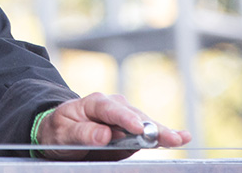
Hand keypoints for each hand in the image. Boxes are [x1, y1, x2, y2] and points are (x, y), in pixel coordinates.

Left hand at [34, 92, 191, 160]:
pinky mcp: (132, 129)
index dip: (126, 119)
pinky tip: (182, 137)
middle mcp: (113, 106)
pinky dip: (163, 135)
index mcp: (94, 102)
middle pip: (135, 116)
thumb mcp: (62, 133)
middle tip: (169, 138)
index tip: (139, 129)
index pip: (111, 109)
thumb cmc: (59, 131)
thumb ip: (82, 134)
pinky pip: (148, 132)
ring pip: (145, 124)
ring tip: (180, 139)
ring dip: (162, 132)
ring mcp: (125, 116)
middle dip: (151, 128)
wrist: (61, 132)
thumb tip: (104, 135)